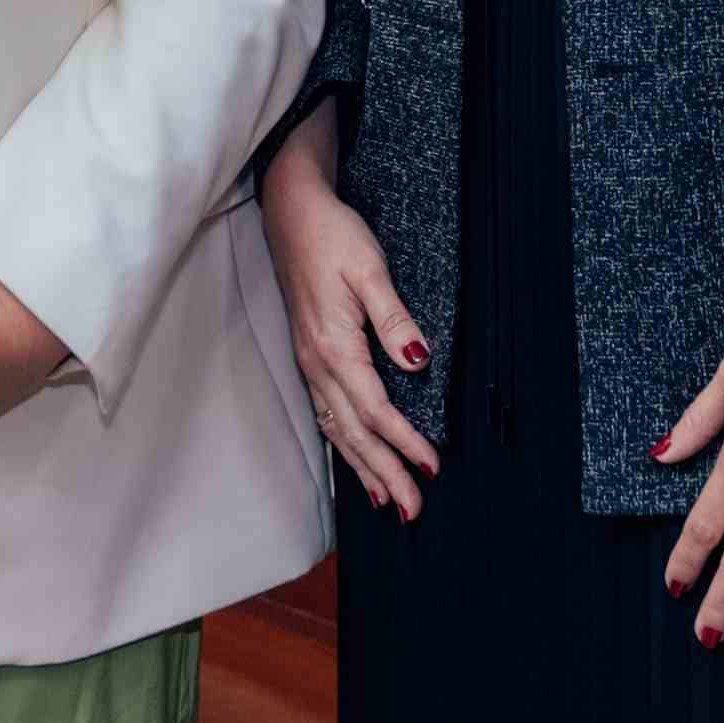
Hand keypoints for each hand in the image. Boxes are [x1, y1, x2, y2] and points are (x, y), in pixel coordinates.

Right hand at [261, 109, 436, 519]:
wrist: (291, 212)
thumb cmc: (332, 236)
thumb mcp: (369, 269)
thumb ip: (393, 318)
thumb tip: (417, 360)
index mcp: (335, 348)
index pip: (376, 410)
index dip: (405, 443)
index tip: (432, 468)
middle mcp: (317, 364)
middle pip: (354, 433)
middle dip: (385, 473)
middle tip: (413, 510)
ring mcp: (309, 363)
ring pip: (336, 429)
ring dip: (362, 467)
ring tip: (385, 500)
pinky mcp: (309, 356)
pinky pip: (325, 413)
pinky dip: (342, 444)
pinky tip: (353, 458)